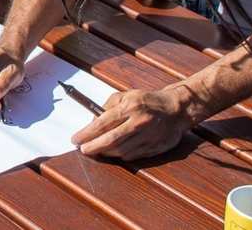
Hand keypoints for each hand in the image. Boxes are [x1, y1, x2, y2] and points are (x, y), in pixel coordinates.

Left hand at [70, 86, 195, 159]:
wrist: (176, 109)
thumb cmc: (146, 101)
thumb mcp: (125, 95)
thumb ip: (106, 107)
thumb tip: (91, 123)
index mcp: (130, 107)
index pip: (103, 123)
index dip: (86, 133)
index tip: (75, 139)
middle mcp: (139, 123)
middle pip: (111, 140)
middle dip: (93, 147)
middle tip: (82, 150)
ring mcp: (148, 137)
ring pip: (121, 151)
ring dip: (105, 153)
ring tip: (96, 150)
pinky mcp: (155, 148)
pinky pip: (132, 156)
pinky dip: (119, 155)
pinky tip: (112, 153)